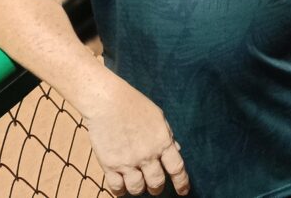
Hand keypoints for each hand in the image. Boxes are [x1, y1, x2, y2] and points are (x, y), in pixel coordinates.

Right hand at [83, 74, 189, 196]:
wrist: (108, 101)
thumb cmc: (134, 104)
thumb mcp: (158, 116)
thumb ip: (167, 135)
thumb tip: (176, 150)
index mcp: (162, 141)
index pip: (177, 168)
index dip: (182, 182)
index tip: (183, 191)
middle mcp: (147, 154)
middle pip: (156, 183)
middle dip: (157, 188)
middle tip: (154, 187)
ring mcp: (128, 161)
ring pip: (137, 188)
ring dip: (139, 188)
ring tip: (137, 183)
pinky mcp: (110, 164)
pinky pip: (117, 188)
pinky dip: (121, 190)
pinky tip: (122, 186)